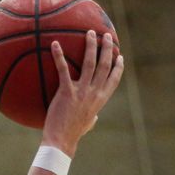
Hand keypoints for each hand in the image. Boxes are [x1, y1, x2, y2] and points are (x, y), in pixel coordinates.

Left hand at [41, 31, 123, 154]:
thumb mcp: (88, 124)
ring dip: (91, 46)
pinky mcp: (66, 92)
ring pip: (90, 63)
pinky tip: (55, 44)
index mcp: (100, 100)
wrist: (61, 141)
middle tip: (106, 35)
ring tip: (90, 32)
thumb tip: (94, 118)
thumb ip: (93, 117)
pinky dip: (59, 55)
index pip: (114, 79)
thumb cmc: (72, 134)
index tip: (120, 56)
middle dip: (107, 48)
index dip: (118, 66)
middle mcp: (94, 93)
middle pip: (105, 65)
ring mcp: (81, 91)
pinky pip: (63, 69)